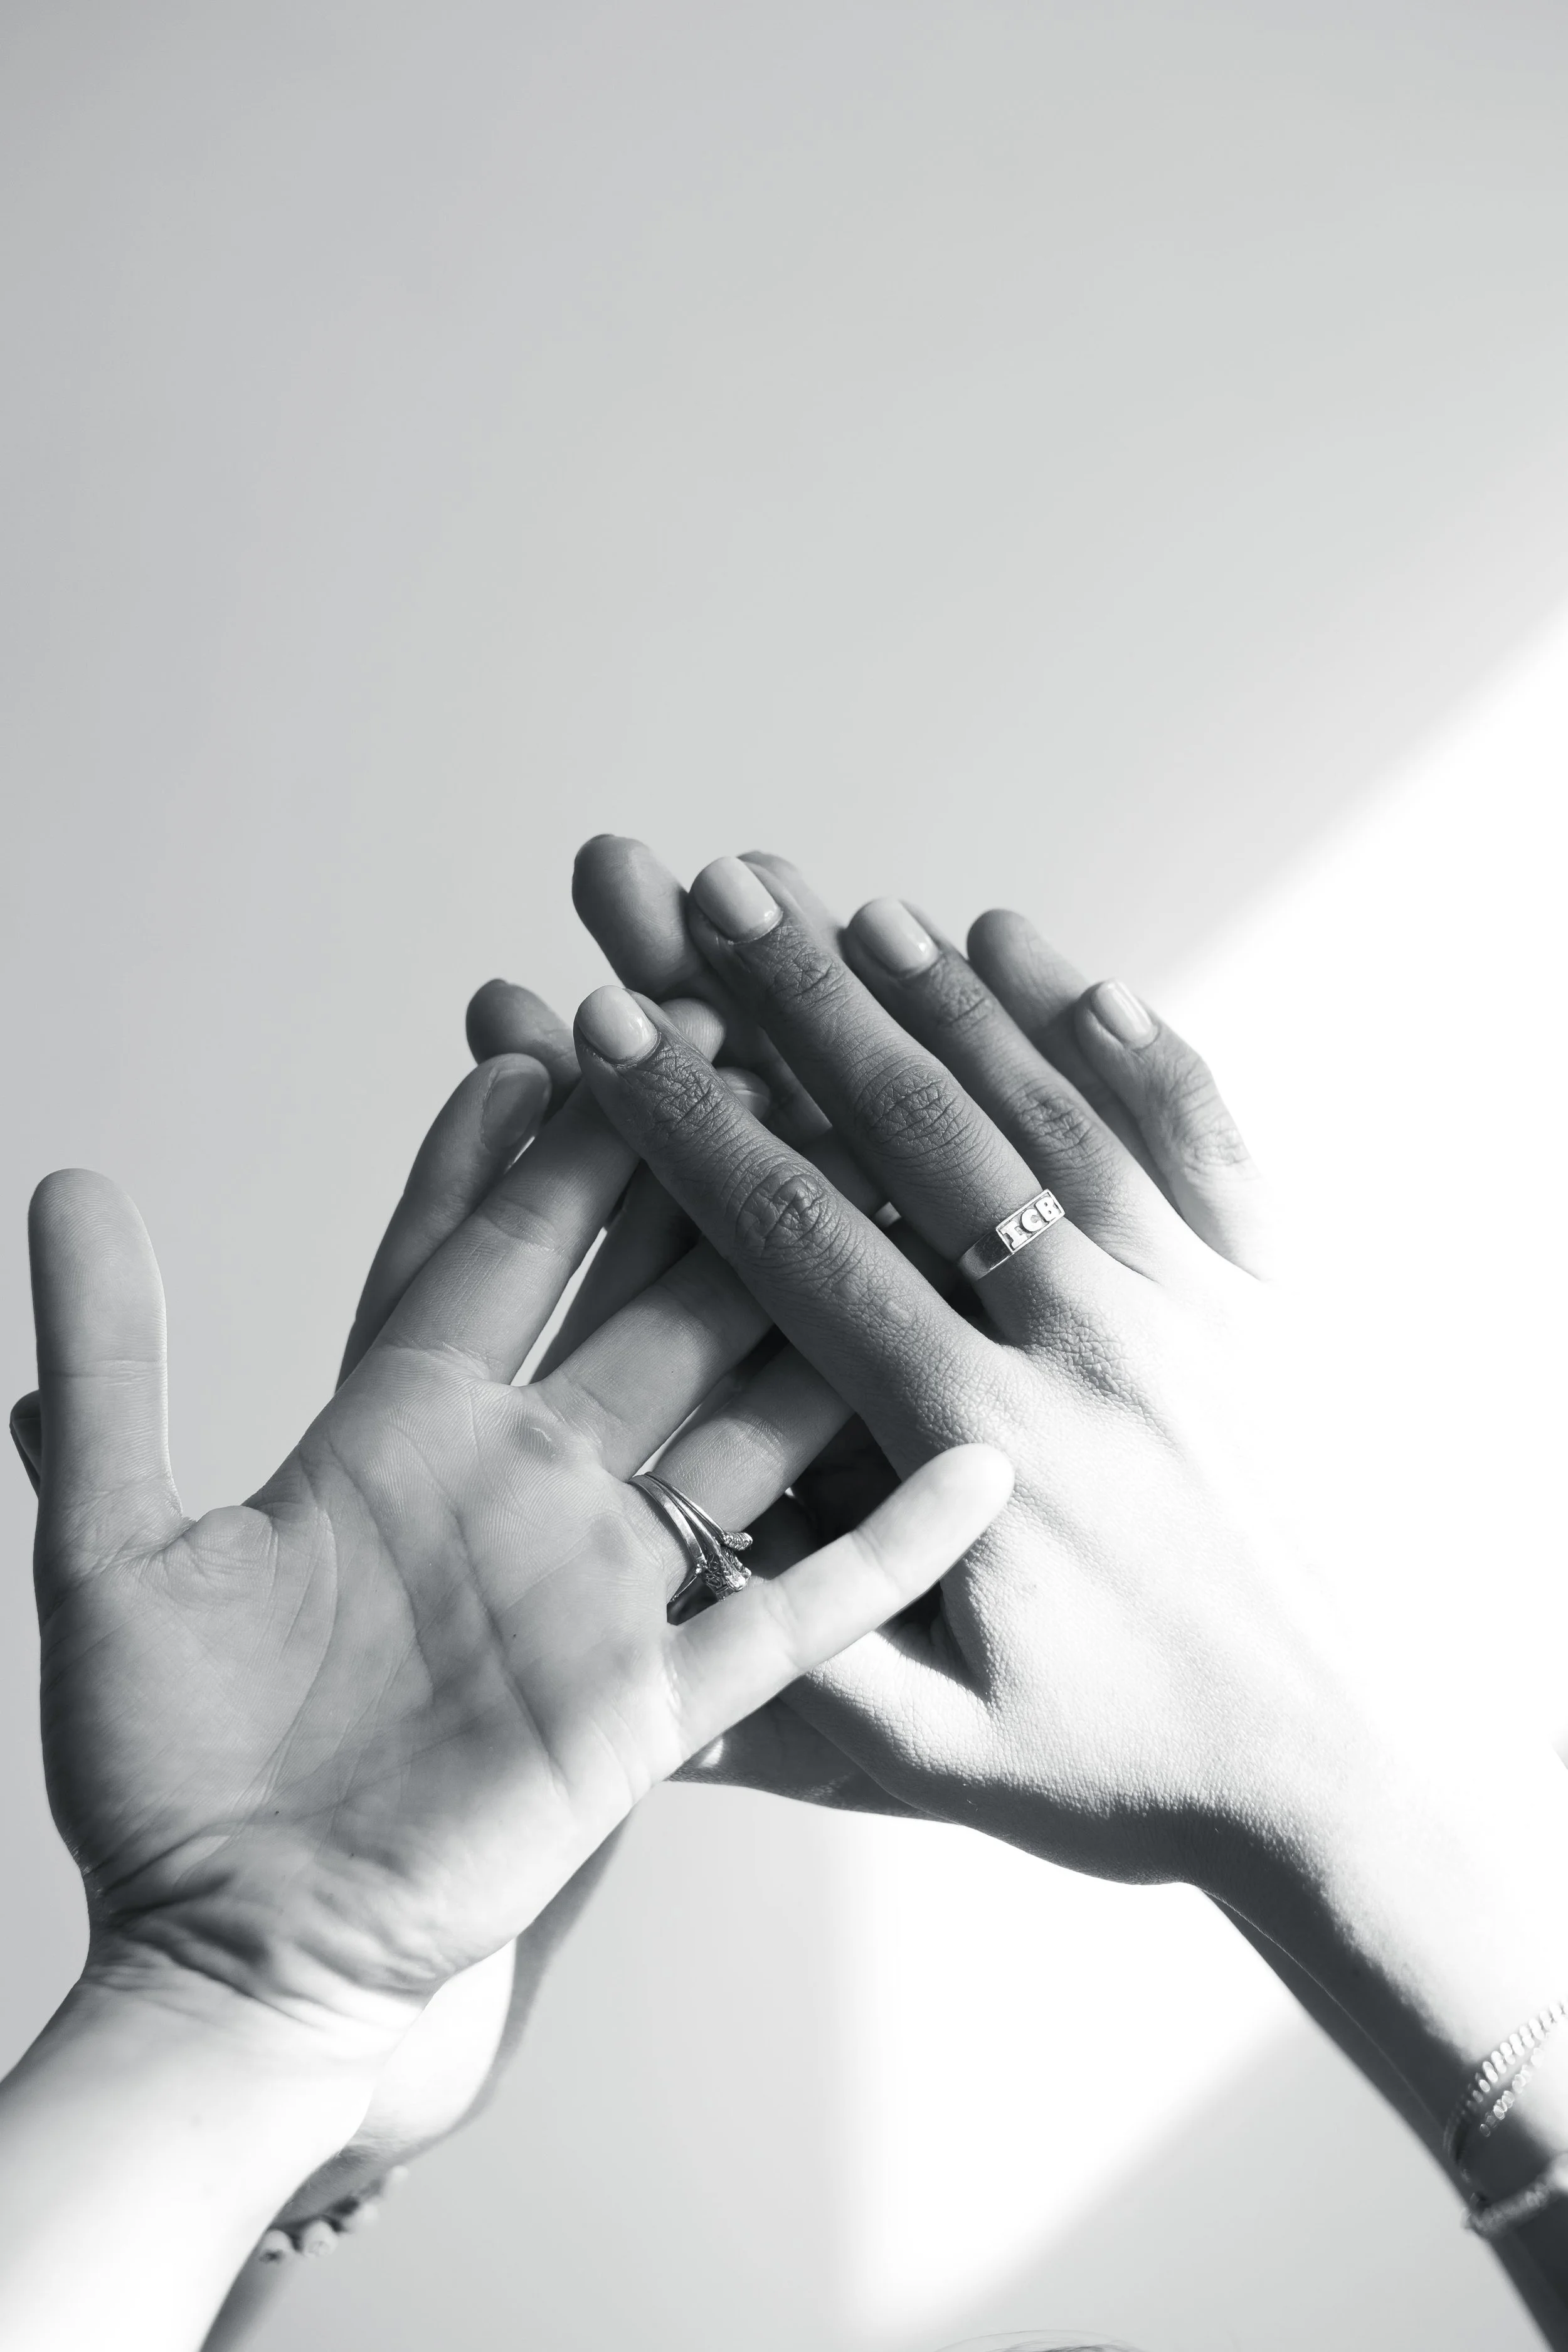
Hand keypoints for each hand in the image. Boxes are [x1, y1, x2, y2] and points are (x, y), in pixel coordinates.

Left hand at [24, 1029, 1009, 2059]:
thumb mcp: (116, 1550)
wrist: (239, 1954)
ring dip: (819, 1318)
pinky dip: (888, 1540)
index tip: (583, 1020)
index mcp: (404, 1431)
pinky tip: (977, 1462)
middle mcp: (525, 1484)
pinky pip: (796, 1610)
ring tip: (903, 1201)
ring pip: (742, 1416)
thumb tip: (65, 1181)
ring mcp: (603, 1585)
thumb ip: (112, 1366)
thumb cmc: (166, 1769)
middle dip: (706, 1184)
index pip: (489, 1247)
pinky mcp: (654, 1700)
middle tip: (776, 1056)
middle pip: (642, 1300)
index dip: (536, 1142)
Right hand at [564, 835, 1268, 1816]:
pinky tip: (1062, 968)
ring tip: (852, 908)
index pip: (807, 1247)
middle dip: (803, 1006)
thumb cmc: (1126, 1769)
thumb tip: (654, 1554)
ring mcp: (1194, 1312)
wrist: (1336, 1777)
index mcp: (984, 1446)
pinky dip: (1133, 1046)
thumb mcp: (937, 1759)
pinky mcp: (1268, 1305)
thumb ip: (793, 1660)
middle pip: (926, 1139)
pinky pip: (1204, 1145)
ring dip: (949, 1003)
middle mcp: (1091, 1350)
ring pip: (1057, 1117)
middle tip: (715, 894)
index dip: (694, 1129)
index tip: (609, 1030)